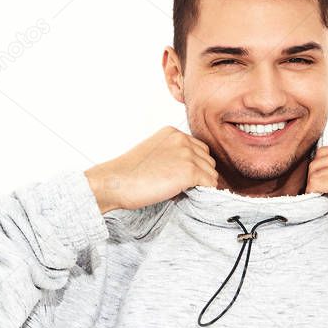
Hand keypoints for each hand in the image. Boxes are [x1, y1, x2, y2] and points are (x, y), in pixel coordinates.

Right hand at [86, 126, 218, 212]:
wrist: (116, 182)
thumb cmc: (129, 174)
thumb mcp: (154, 154)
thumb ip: (172, 155)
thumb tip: (190, 173)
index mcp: (172, 132)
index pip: (198, 148)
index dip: (195, 165)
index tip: (185, 178)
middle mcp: (182, 139)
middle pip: (207, 159)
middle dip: (200, 174)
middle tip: (184, 188)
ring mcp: (187, 154)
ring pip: (211, 172)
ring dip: (201, 185)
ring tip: (183, 192)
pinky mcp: (189, 171)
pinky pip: (211, 183)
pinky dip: (205, 192)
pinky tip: (188, 195)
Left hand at [307, 143, 327, 241]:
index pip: (326, 151)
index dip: (320, 168)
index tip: (321, 182)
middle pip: (318, 160)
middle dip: (314, 176)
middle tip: (318, 192)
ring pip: (314, 171)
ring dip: (313, 186)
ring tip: (320, 198)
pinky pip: (315, 183)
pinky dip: (312, 193)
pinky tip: (320, 201)